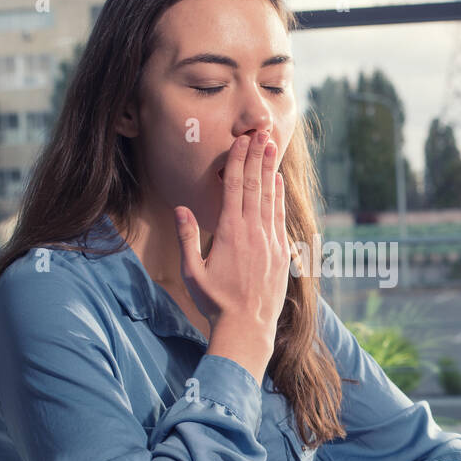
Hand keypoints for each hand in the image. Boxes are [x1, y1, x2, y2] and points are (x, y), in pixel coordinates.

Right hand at [175, 130, 290, 376]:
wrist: (247, 328)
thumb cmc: (215, 302)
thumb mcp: (192, 272)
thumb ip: (187, 238)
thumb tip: (180, 209)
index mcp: (230, 233)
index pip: (235, 188)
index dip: (239, 161)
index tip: (242, 140)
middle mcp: (253, 233)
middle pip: (256, 186)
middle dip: (257, 157)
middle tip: (260, 132)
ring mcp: (270, 242)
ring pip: (270, 198)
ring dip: (270, 170)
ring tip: (271, 147)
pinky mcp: (280, 252)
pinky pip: (280, 217)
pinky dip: (279, 196)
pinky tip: (278, 182)